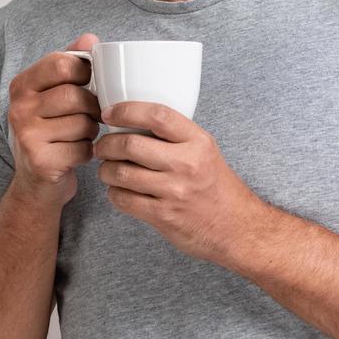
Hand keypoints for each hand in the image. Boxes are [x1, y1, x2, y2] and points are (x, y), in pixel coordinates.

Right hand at [5, 33, 102, 204]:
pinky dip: (87, 152)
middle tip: (90, 115)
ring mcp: (27, 136)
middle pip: (75, 96)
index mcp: (22, 85)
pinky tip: (75, 154)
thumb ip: (71, 63)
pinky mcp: (40, 162)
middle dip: (92, 107)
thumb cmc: (51, 131)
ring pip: (83, 123)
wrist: (36, 183)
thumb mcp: (54, 93)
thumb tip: (90, 39)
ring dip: (91, 131)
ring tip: (80, 135)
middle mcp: (19, 108)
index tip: (88, 83)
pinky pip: (83, 149)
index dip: (85, 72)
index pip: (62, 63)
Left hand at [93, 101, 263, 263]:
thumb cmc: (216, 187)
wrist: (237, 228)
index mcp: (197, 142)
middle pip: (130, 145)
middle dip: (107, 144)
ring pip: (121, 173)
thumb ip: (175, 135)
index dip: (126, 110)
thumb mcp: (205, 151)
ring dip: (106, 170)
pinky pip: (123, 199)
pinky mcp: (163, 215)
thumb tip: (132, 121)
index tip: (109, 113)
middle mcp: (186, 164)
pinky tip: (119, 190)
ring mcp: (174, 191)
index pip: (156, 115)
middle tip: (102, 147)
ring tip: (108, 170)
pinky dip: (114, 193)